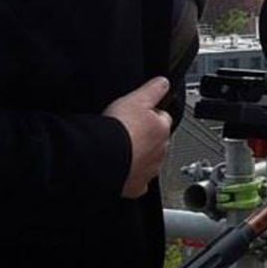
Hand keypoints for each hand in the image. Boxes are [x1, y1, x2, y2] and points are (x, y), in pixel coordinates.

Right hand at [103, 76, 173, 198]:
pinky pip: (138, 181)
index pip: (162, 118)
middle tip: (127, 132)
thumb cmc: (117, 129)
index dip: (150, 114)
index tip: (139, 114)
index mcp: (161, 129)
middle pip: (156, 140)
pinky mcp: (137, 185)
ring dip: (139, 155)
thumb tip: (164, 82)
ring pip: (148, 160)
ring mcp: (149, 170)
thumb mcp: (136, 98)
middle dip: (145, 136)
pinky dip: (132, 176)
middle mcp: (160, 151)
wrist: (102, 156)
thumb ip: (153, 89)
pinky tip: (122, 169)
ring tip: (122, 149)